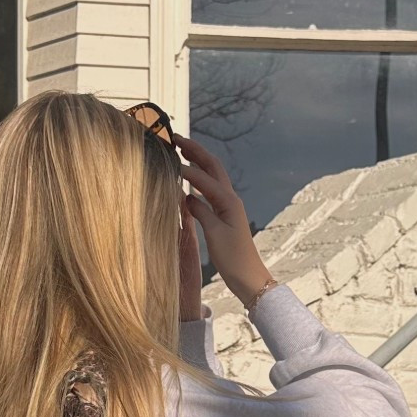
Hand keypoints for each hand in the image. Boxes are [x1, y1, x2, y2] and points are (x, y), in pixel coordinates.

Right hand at [175, 135, 273, 308]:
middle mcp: (230, 199)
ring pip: (212, 176)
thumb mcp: (214, 234)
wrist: (248, 277)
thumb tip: (187, 196)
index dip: (186, 167)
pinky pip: (210, 190)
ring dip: (198, 161)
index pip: (204, 177)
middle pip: (212, 167)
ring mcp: (228, 206)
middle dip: (195, 151)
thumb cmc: (233, 259)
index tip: (168, 156)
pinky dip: (198, 180)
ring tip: (181, 151)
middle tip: (176, 139)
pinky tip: (188, 180)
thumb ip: (200, 211)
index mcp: (228, 201)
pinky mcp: (224, 215)